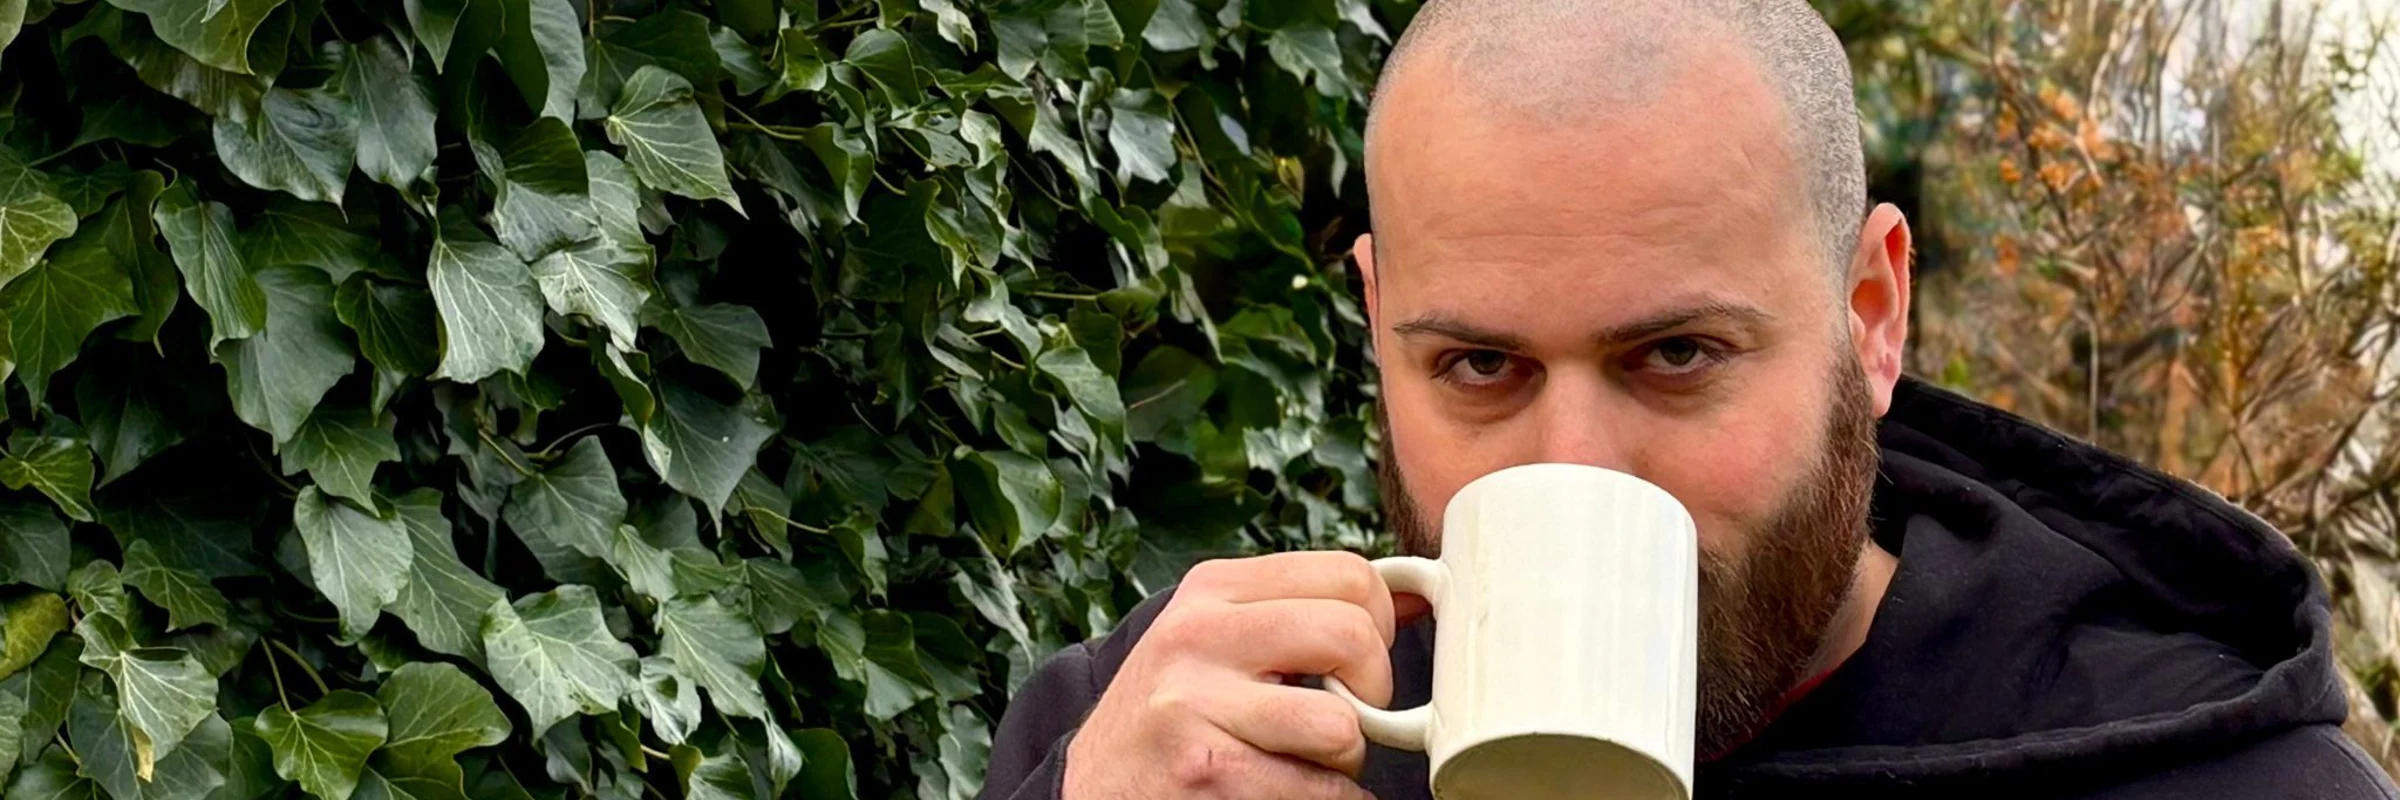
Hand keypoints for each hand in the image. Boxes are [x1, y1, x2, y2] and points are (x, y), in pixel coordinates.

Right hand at [1062, 552, 1408, 799]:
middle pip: (1353, 636)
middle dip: (1371, 691)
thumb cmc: (1172, 718)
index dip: (1378, 625)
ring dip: (1342, 761)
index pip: (1349, 573)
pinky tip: (1284, 792)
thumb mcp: (1219, 642)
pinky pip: (1321, 790)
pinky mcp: (1206, 770)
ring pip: (1341, 726)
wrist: (1090, 790)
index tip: (1355, 664)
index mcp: (1213, 590)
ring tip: (1304, 761)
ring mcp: (1196, 704)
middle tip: (1341, 716)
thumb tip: (1414, 599)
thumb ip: (1304, 615)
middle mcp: (1199, 635)